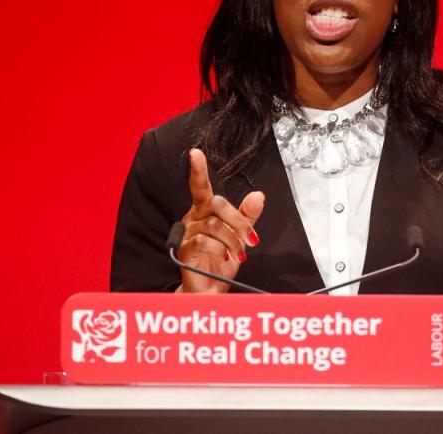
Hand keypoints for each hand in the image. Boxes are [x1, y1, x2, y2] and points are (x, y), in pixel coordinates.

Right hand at [176, 148, 263, 292]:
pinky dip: (221, 249)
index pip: (200, 186)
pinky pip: (204, 241)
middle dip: (238, 220)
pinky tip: (226, 258)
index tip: (195, 154)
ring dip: (232, 239)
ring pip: (214, 224)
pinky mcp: (184, 250)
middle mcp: (193, 218)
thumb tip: (258, 196)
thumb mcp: (240, 235)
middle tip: (251, 239)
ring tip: (239, 254)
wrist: (211, 289)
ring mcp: (187, 234)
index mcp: (204, 211)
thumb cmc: (221, 261)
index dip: (198, 170)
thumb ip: (247, 215)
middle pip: (216, 203)